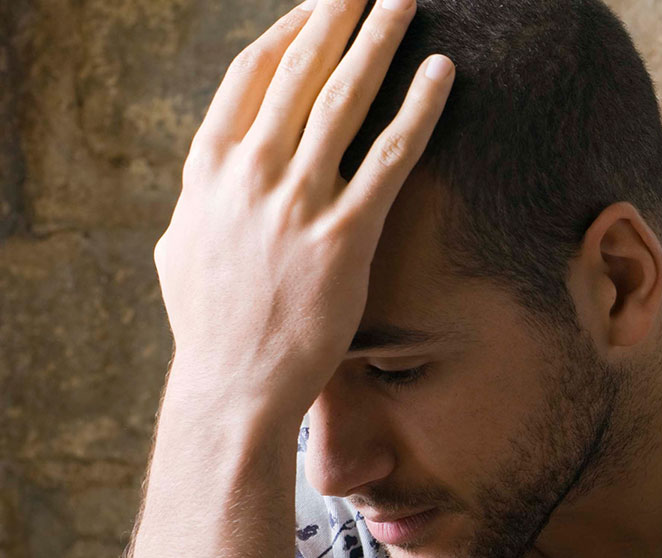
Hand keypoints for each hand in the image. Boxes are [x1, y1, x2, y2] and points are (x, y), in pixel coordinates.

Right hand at [152, 0, 452, 427]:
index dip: (289, 33)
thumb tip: (213, 177)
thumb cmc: (212, 324)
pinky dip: (419, 108)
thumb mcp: (184, 246)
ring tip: (407, 2)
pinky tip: (444, 74)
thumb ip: (203, 200)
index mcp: (209, 167)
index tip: (317, 6)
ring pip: (345, 98)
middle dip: (337, 17)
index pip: (251, 75)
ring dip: (381, 41)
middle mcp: (251, 172)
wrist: (235, 383)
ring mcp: (298, 201)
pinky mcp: (345, 234)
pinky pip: (391, 155)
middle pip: (300, 71)